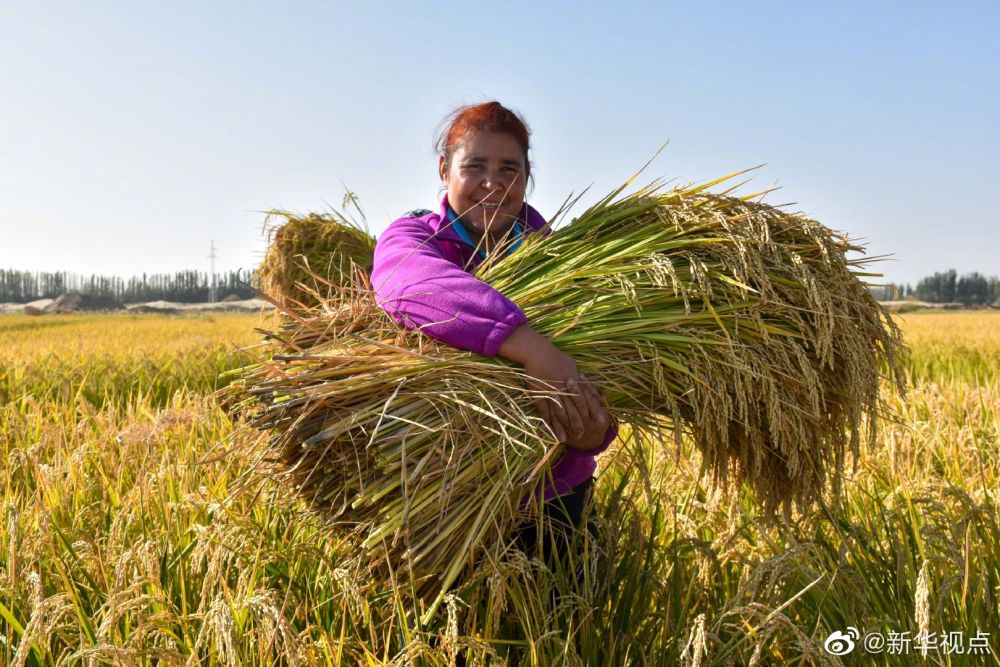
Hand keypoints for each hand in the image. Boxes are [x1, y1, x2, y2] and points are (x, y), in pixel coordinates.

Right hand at [498, 325, 610, 449]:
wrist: (538, 352)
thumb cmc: (556, 358)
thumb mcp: (572, 366)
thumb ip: (581, 380)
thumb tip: (592, 389)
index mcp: (574, 382)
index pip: (586, 400)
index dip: (593, 412)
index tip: (600, 422)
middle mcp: (564, 389)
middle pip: (572, 410)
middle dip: (577, 424)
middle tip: (580, 436)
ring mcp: (551, 393)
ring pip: (558, 413)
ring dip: (561, 427)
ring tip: (564, 439)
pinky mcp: (539, 394)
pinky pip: (543, 410)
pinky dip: (546, 421)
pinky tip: (548, 429)